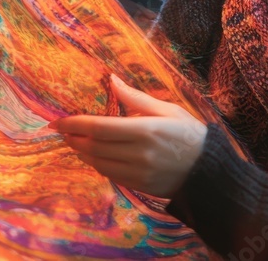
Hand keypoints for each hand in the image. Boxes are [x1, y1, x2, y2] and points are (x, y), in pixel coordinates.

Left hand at [50, 74, 207, 197]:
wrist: (209, 171)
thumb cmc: (189, 134)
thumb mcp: (167, 110)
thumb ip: (136, 98)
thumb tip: (112, 80)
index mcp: (145, 130)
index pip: (99, 128)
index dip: (75, 124)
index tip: (59, 121)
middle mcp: (139, 154)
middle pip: (94, 147)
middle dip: (74, 138)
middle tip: (62, 130)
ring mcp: (138, 173)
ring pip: (98, 163)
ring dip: (82, 152)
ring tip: (74, 141)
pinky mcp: (139, 186)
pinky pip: (110, 175)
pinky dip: (97, 164)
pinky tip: (93, 155)